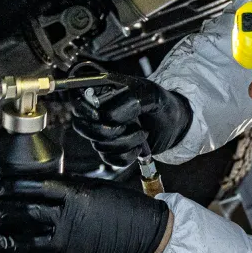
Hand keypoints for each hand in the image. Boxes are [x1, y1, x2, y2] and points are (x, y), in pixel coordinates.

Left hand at [0, 175, 171, 252]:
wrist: (143, 230)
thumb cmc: (118, 203)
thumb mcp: (92, 186)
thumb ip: (65, 188)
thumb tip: (35, 187)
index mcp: (75, 194)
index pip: (34, 187)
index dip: (12, 187)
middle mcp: (69, 218)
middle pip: (26, 213)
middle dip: (2, 210)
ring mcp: (71, 242)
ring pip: (30, 242)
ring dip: (8, 240)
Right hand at [70, 73, 192, 167]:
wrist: (173, 122)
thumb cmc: (160, 102)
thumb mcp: (150, 94)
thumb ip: (129, 100)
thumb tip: (109, 116)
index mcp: (101, 92)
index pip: (78, 103)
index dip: (88, 112)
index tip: (104, 115)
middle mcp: (97, 113)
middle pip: (82, 127)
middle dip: (108, 130)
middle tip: (130, 124)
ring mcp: (103, 133)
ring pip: (98, 145)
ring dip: (125, 142)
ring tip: (141, 133)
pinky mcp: (111, 150)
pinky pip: (110, 160)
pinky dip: (127, 156)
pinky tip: (138, 147)